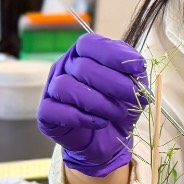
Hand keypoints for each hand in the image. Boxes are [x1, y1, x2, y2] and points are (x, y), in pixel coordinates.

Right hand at [36, 34, 147, 176]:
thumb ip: (135, 72)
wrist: (106, 140)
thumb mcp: (134, 87)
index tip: (137, 68)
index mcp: (83, 54)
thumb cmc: (117, 106)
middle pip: (82, 67)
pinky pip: (55, 110)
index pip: (89, 43)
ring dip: (98, 103)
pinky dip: (82, 117)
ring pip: (66, 87)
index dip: (113, 54)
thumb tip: (136, 64)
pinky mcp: (45, 113)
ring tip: (117, 113)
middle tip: (133, 97)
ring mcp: (51, 88)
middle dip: (114, 84)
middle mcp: (64, 66)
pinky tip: (100, 122)